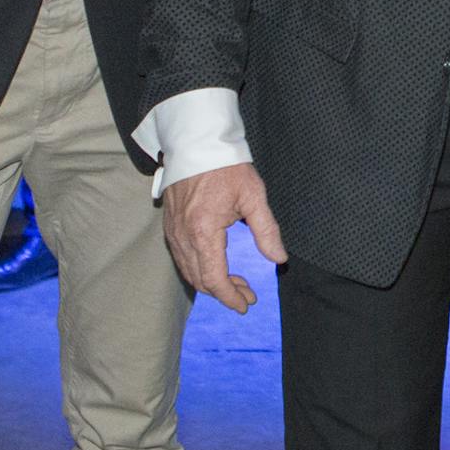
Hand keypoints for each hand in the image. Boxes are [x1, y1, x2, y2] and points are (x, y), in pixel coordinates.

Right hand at [161, 162, 287, 312]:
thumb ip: (266, 231)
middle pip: (200, 280)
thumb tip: (278, 259)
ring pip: (189, 271)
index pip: (214, 278)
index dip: (230, 296)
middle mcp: (183, 237)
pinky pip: (182, 258)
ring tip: (236, 283)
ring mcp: (173, 233)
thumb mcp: (253, 196)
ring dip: (211, 283)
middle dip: (224, 293)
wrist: (196, 145)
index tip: (245, 304)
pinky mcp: (170, 227)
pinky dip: (199, 270)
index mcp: (204, 232)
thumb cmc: (227, 168)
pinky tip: (216, 267)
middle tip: (247, 295)